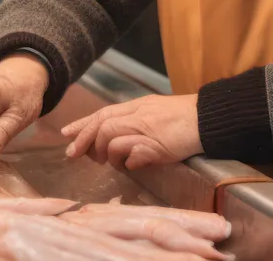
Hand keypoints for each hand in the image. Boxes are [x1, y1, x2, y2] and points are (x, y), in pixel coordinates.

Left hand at [61, 94, 201, 171]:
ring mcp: (147, 131)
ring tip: (114, 162)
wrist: (207, 117)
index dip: (81, 124)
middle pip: (101, 126)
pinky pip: (134, 155)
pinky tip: (135, 165)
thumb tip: (111, 136)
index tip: (65, 135)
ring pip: (112, 138)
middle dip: (84, 141)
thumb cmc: (182, 116)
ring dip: (108, 154)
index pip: (102, 114)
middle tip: (75, 155)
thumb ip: (133, 119)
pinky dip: (130, 162)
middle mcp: (138, 116)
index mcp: (136, 106)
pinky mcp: (158, 146)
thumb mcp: (152, 110)